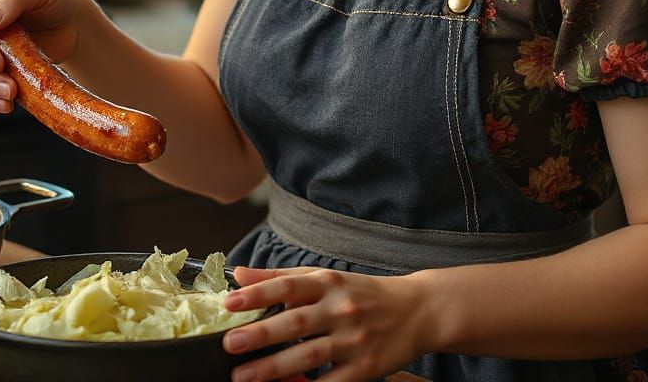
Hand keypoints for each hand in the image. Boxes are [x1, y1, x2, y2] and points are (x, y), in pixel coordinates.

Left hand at [221, 265, 424, 381]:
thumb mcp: (326, 278)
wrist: (417, 311)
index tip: (230, 302)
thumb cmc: (364, 293)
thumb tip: (241, 275)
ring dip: (273, 368)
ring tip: (244, 376)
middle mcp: (341, 307)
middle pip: (295, 321)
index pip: (289, 285)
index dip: (259, 293)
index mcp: (329, 282)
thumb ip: (282, 277)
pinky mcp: (365, 368)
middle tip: (230, 344)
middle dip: (260, 334)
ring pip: (308, 355)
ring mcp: (354, 339)